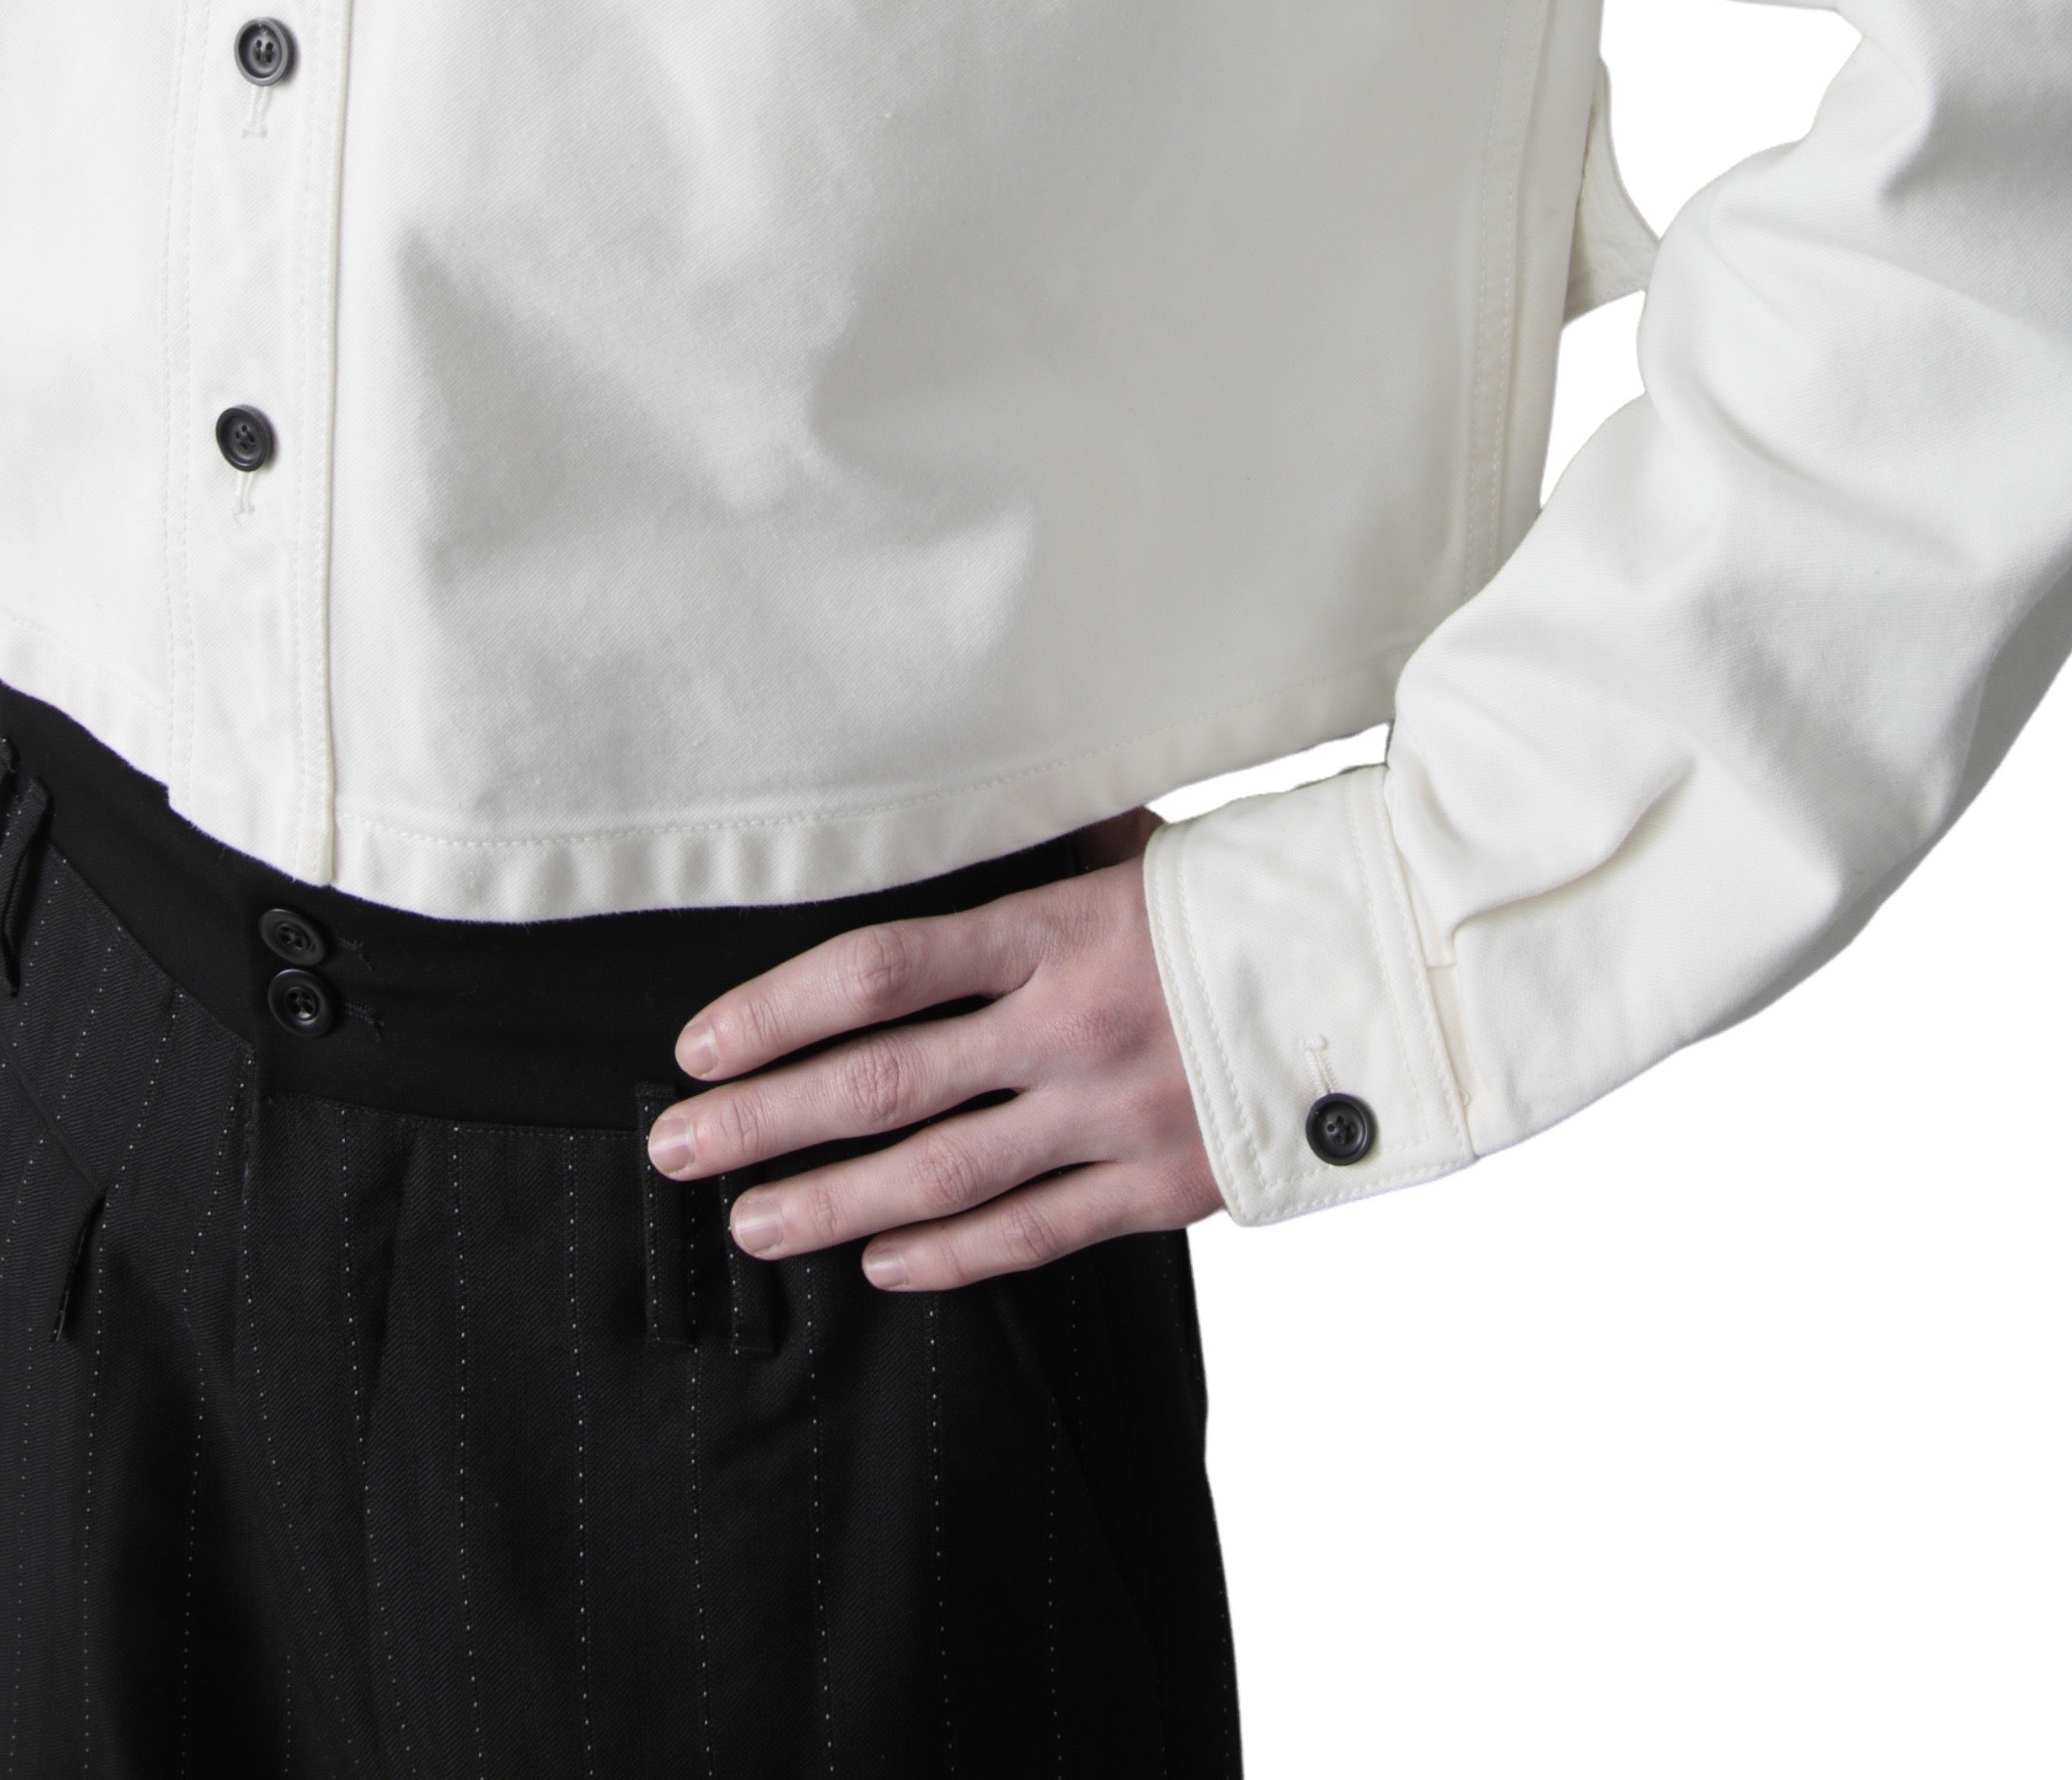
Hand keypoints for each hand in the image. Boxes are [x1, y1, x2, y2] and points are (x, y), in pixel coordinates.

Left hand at [645, 806, 1219, 1289]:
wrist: (1394, 968)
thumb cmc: (1252, 889)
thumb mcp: (1139, 844)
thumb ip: (1044, 849)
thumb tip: (959, 809)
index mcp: (1056, 928)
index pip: (878, 973)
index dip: (775, 1013)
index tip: (700, 1047)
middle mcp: (1070, 1026)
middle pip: (881, 1085)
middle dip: (763, 1122)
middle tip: (677, 1151)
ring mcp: (1114, 1115)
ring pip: (939, 1177)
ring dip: (831, 1204)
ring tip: (751, 1225)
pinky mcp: (1164, 1186)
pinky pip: (1032, 1234)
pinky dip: (948, 1256)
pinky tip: (882, 1262)